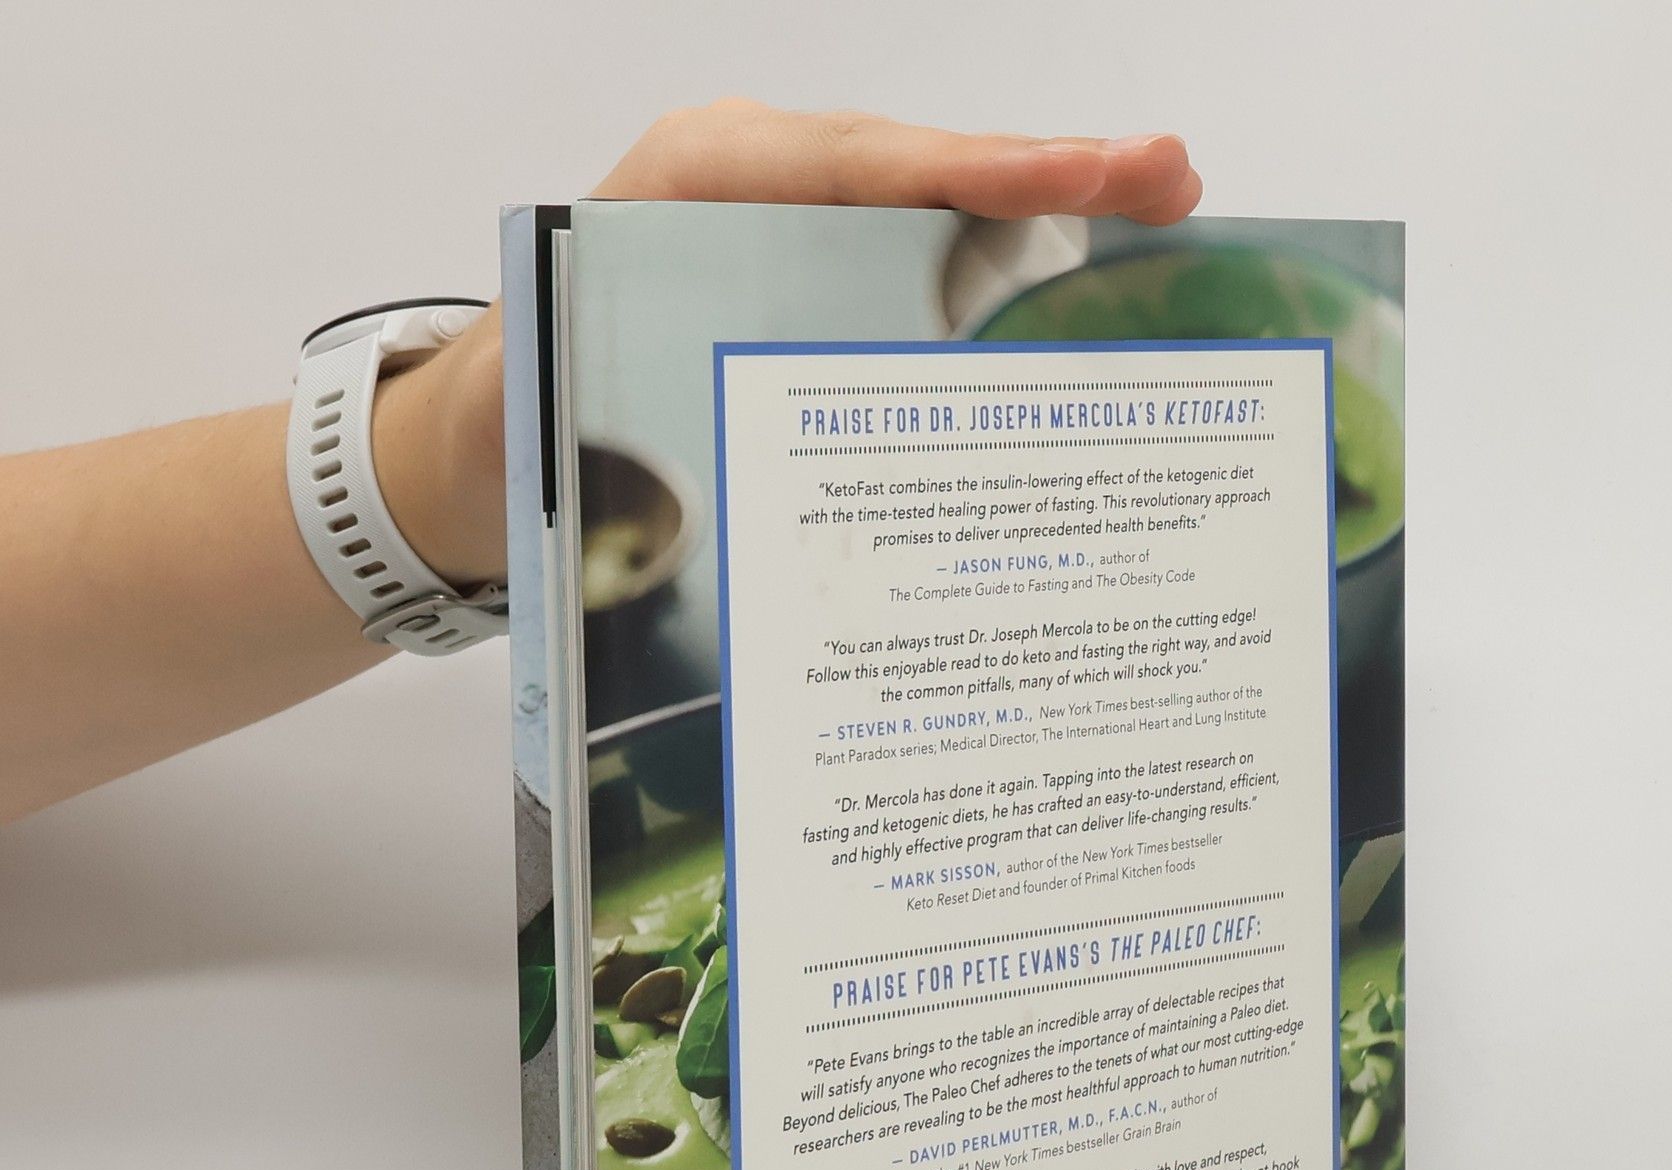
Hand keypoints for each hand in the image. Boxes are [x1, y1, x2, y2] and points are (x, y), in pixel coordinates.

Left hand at [379, 102, 1200, 586]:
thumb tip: (710, 473)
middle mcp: (751, 193)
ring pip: (928, 215)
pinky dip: (995, 275)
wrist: (471, 446)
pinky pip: (912, 269)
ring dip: (1040, 220)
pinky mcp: (808, 292)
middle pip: (916, 171)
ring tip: (1157, 214)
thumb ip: (622, 405)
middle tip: (1171, 180)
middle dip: (1044, 176)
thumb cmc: (513, 418)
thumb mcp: (547, 403)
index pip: (853, 166)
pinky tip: (1077, 291)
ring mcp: (788, 239)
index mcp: (690, 189)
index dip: (976, 172)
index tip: (1088, 176)